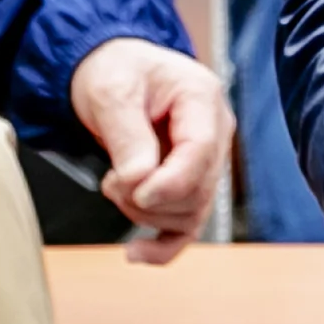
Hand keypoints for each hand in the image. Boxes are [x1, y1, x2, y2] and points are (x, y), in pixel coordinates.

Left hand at [68, 37, 231, 262]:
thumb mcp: (110, 91)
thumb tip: (140, 181)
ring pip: (190, 213)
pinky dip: (163, 247)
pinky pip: (187, 227)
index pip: (202, 150)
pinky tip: (137, 253)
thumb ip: (127, 135)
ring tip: (114, 187)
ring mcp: (205, 162)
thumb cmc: (115, 70)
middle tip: (111, 180)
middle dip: (148, 197)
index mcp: (202, 97)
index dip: (171, 180)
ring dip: (145, 215)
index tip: (136, 191)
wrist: (111, 72)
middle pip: (197, 188)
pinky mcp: (190, 185)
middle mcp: (214, 131)